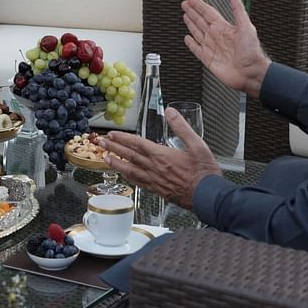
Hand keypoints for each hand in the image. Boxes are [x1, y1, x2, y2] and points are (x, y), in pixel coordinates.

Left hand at [101, 107, 220, 209]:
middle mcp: (154, 168)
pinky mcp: (157, 190)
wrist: (207, 196)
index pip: (137, 144)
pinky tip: (124, 175)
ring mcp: (154, 180)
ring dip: (116, 163)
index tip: (112, 134)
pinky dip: (128, 176)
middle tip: (100, 143)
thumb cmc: (204, 172)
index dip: (123, 138)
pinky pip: (137, 182)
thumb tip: (170, 111)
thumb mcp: (197, 144)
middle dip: (113, 148)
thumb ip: (182, 127)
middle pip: (129, 156)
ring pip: (130, 170)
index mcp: (161, 155)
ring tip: (105, 158)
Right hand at [182, 0, 271, 98]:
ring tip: (184, 15)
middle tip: (184, 4)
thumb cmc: (252, 52)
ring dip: (190, 23)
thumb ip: (238, 9)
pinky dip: (190, 44)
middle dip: (192, 12)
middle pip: (201, 20)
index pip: (208, 12)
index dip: (199, 5)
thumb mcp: (246, 26)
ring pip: (197, 32)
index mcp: (224, 27)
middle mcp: (217, 36)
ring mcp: (211, 47)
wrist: (251, 73)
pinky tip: (187, 38)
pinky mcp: (208, 59)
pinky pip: (196, 49)